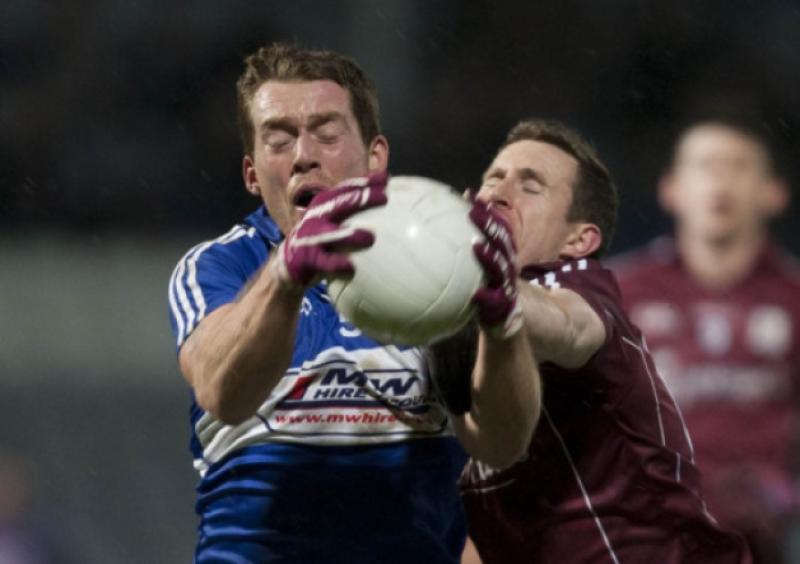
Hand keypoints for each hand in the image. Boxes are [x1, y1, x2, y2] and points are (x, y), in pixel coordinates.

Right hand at [270, 171, 387, 288]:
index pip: (346, 188)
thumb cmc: (322, 238)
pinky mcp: (307, 258)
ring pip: (331, 233)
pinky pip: (324, 262)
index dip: (365, 182)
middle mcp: (317, 216)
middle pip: (340, 203)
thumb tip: (388, 197)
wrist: (290, 261)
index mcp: (325, 203)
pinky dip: (336, 264)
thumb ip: (354, 209)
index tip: (386, 178)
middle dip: (361, 199)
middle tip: (384, 197)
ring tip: (371, 237)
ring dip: (350, 234)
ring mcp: (310, 236)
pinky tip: (350, 267)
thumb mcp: (334, 219)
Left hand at [469, 197, 522, 339]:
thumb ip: (462, 250)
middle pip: (501, 241)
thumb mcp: (478, 268)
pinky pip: (494, 300)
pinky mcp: (501, 305)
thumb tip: (435, 228)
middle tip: (472, 212)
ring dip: (489, 256)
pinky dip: (485, 297)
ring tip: (476, 245)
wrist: (503, 319)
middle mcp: (507, 265)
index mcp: (502, 254)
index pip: (496, 227)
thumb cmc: (485, 287)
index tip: (470, 196)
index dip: (486, 210)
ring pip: (500, 267)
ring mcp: (506, 284)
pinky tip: (475, 294)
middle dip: (489, 224)